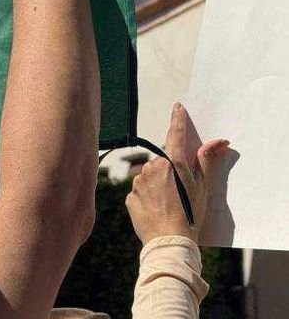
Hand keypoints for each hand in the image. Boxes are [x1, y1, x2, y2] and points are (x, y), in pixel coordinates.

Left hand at [126, 103, 228, 244]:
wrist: (169, 240)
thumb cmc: (190, 214)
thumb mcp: (202, 187)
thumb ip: (206, 161)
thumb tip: (218, 142)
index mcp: (173, 163)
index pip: (176, 135)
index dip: (177, 120)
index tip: (177, 107)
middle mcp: (152, 167)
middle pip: (162, 162)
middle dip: (170, 171)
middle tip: (180, 191)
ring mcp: (139, 182)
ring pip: (150, 177)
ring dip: (158, 185)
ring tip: (169, 204)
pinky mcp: (130, 196)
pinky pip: (140, 192)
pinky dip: (148, 198)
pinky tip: (157, 210)